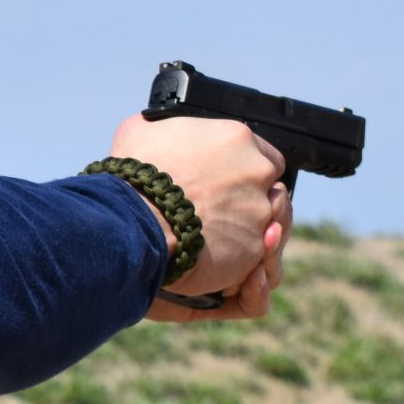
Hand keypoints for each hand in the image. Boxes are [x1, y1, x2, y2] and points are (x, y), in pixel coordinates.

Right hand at [105, 114, 291, 320]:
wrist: (131, 220)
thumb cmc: (133, 177)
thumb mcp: (142, 133)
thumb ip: (167, 133)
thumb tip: (159, 134)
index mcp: (236, 138)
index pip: (261, 155)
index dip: (243, 173)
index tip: (226, 185)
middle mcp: (257, 171)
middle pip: (272, 192)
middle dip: (251, 206)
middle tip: (223, 218)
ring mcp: (259, 212)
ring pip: (270, 230)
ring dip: (250, 239)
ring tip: (221, 247)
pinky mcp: (252, 250)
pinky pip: (257, 265)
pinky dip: (243, 271)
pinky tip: (221, 269)